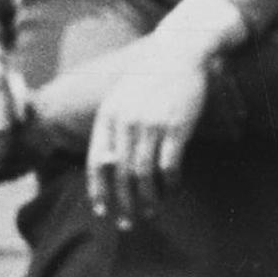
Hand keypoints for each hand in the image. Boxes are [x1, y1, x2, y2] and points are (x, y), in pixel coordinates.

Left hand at [86, 21, 224, 226]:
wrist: (179, 53)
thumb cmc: (151, 78)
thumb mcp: (123, 98)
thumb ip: (114, 128)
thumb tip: (109, 164)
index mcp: (108, 116)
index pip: (98, 162)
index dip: (99, 190)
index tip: (102, 211)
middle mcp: (126, 122)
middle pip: (121, 174)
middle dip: (124, 203)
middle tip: (129, 223)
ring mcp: (151, 125)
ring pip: (145, 175)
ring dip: (148, 199)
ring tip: (152, 212)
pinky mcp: (176, 127)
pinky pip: (170, 166)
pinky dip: (171, 183)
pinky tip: (173, 190)